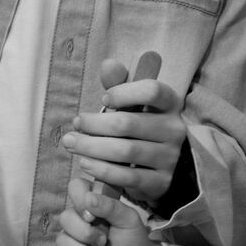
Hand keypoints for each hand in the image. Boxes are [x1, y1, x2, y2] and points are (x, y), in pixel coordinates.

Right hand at [54, 179, 166, 245]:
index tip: (93, 215)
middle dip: (86, 234)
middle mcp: (78, 221)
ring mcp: (71, 241)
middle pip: (64, 218)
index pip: (75, 188)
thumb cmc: (132, 240)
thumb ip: (111, 206)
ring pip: (61, 242)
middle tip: (104, 241)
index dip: (80, 199)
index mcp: (92, 205)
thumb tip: (88, 197)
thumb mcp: (128, 220)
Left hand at [63, 57, 185, 204]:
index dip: (124, 92)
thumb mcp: (132, 103)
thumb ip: (118, 83)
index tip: (104, 98)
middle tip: (74, 125)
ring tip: (71, 143)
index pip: (152, 91)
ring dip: (92, 147)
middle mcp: (174, 129)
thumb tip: (109, 64)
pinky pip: (128, 176)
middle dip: (95, 124)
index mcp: (170, 104)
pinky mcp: (161, 182)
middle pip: (129, 123)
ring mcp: (169, 157)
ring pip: (125, 151)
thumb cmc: (139, 125)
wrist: (159, 165)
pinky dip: (102, 170)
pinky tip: (85, 163)